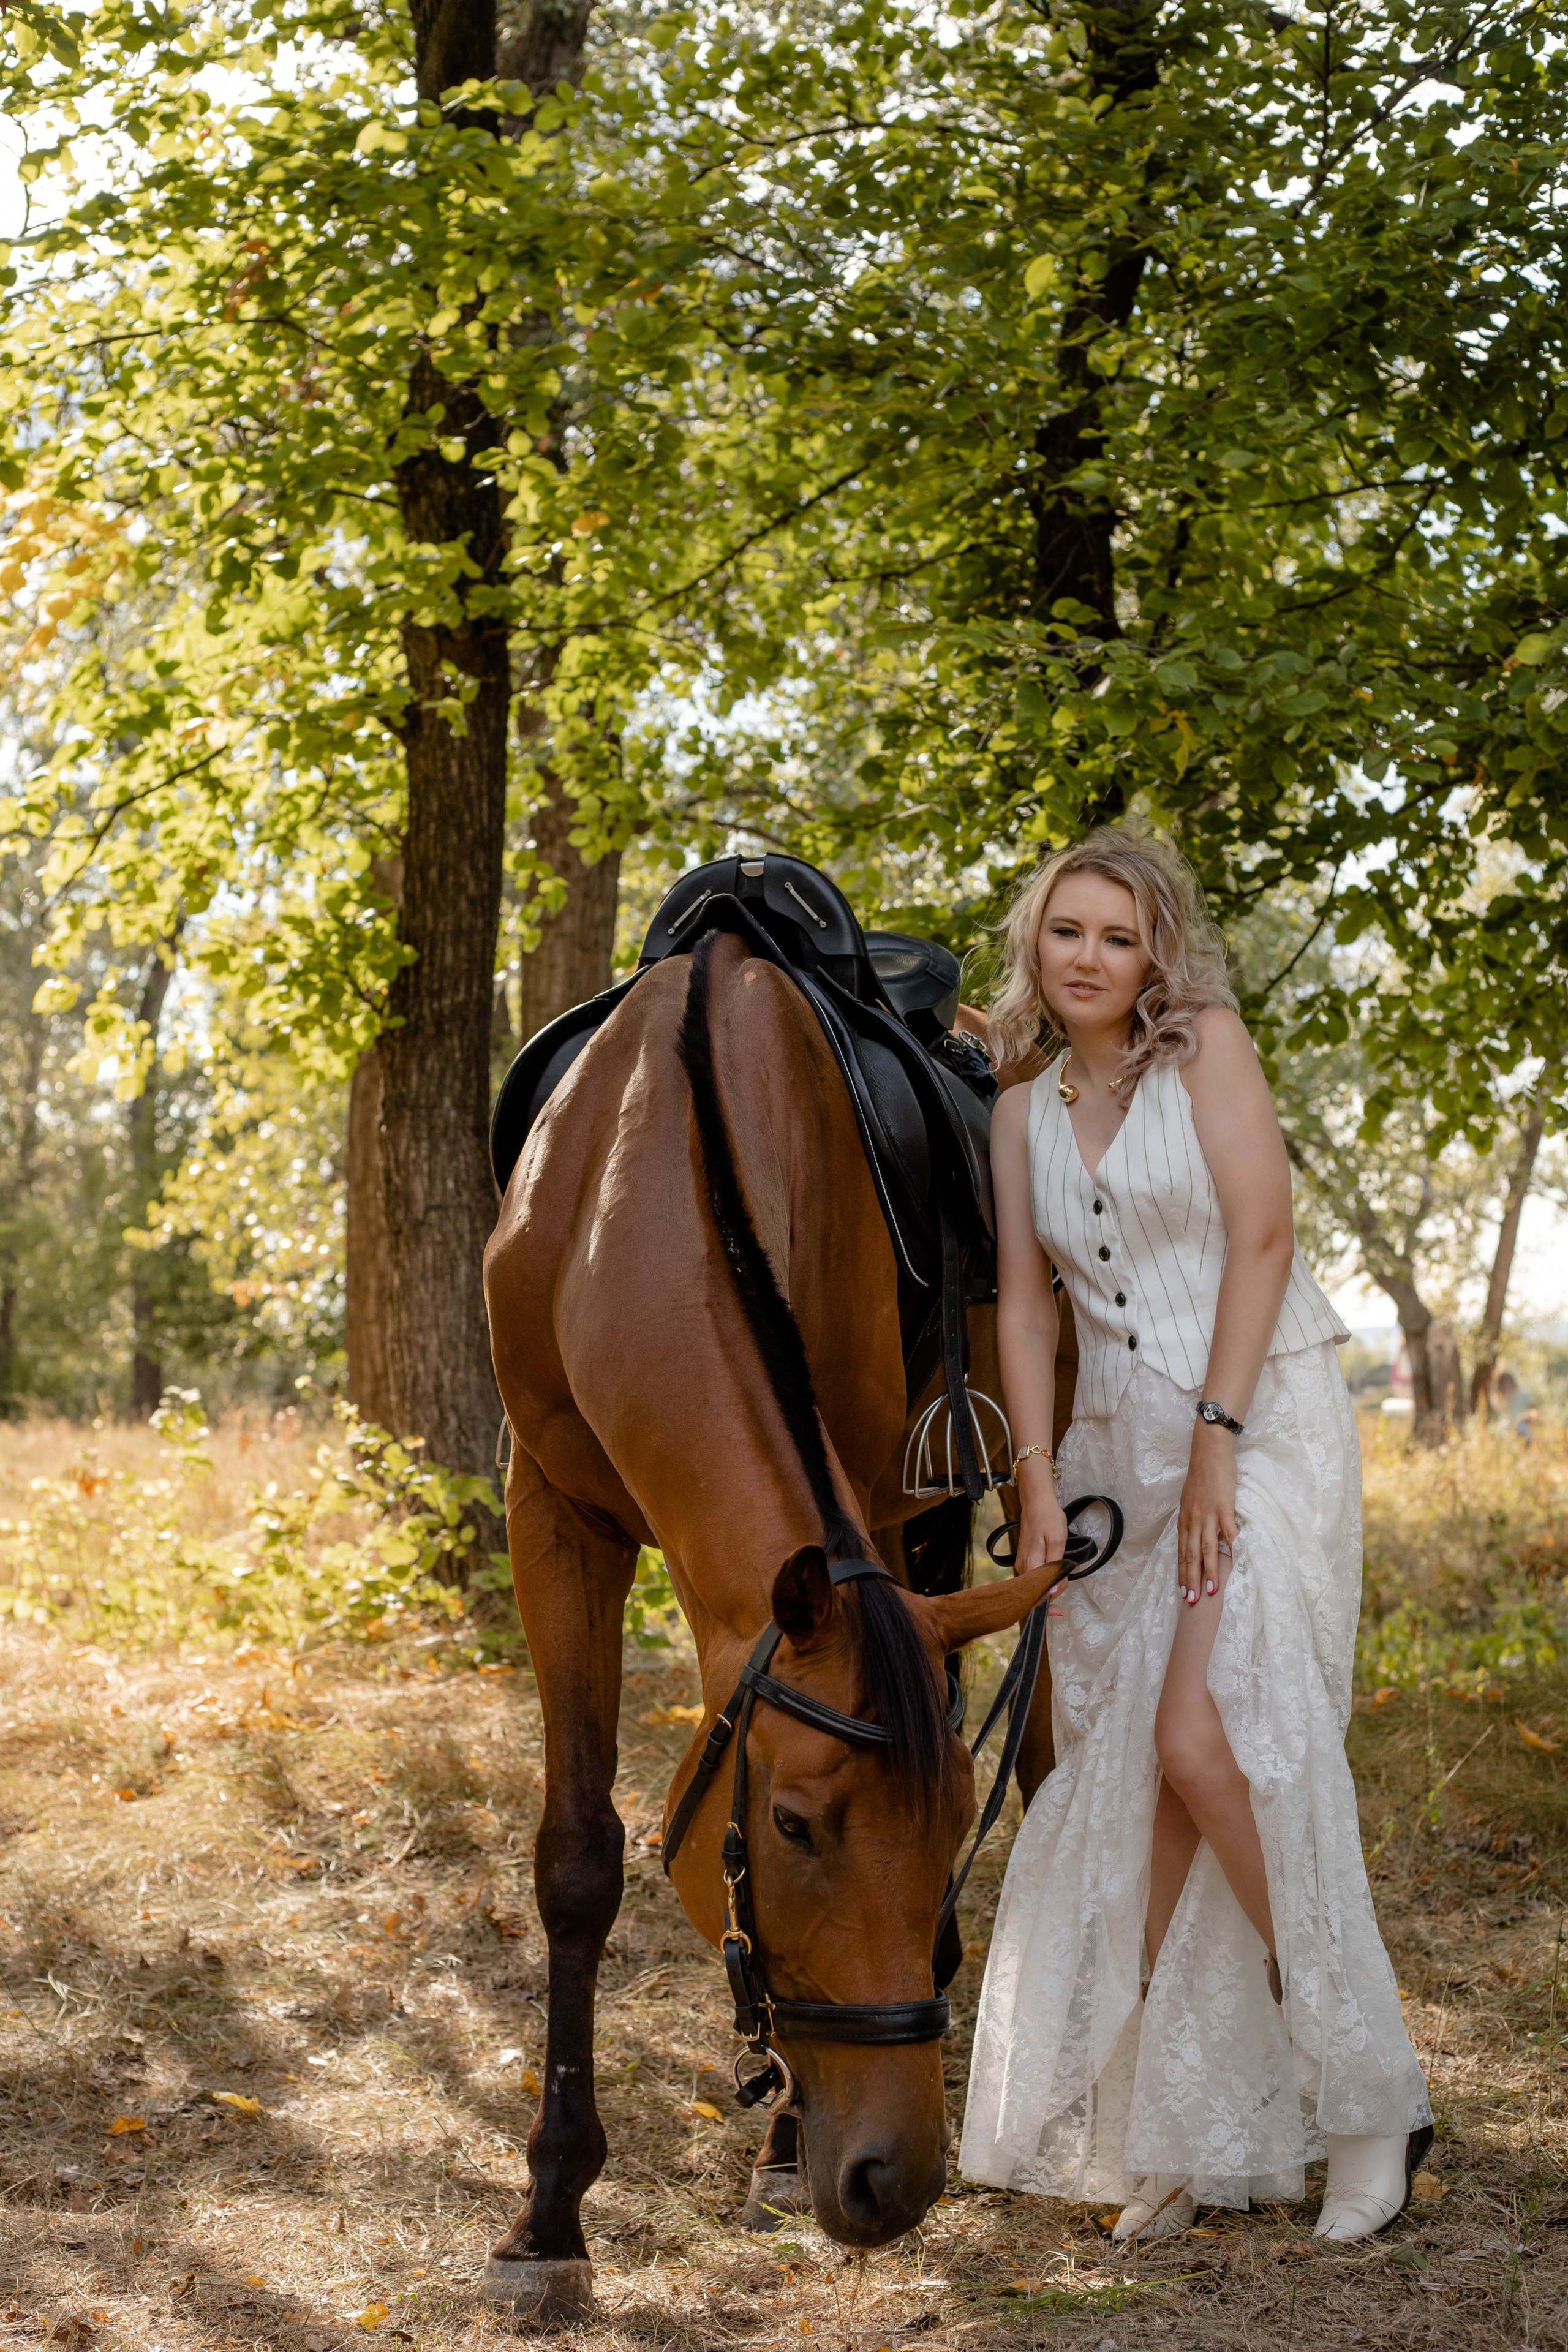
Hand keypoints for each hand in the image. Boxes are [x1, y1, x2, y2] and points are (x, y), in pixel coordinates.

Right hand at [1015, 1456, 1067, 1612]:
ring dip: (1050, 1586)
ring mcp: (1021, 1564)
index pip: (1035, 1595)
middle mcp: (1021, 1568)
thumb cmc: (1049, 1519)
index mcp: (1029, 1565)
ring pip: (1035, 1585)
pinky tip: (1055, 1571)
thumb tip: (1052, 1591)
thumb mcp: (1058, 1542)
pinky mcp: (1024, 1560)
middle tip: (1067, 1581)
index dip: (1047, 1607)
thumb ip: (1055, 1568)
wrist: (1037, 1503)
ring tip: (1063, 1574)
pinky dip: (1045, 1579)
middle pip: (1035, 1592)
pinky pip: (1034, 1577)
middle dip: (1052, 1594)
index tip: (1059, 1612)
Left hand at [1177, 1421, 1236, 1604]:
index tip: (1182, 1591)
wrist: (1209, 1452)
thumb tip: (1194, 1538)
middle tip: (1191, 1601)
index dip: (1182, 1573)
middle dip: (1191, 1580)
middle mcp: (1194, 1521)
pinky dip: (1232, 1548)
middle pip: (1191, 1556)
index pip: (1182, 1552)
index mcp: (1185, 1520)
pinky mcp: (1224, 1508)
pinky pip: (1228, 1532)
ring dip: (1209, 1572)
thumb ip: (1193, 1521)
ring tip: (1211, 1591)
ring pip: (1207, 1549)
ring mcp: (1209, 1515)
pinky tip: (1236, 1562)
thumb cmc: (1201, 1476)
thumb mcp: (1190, 1501)